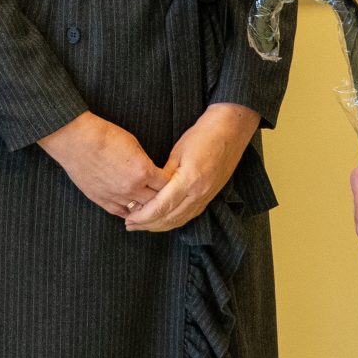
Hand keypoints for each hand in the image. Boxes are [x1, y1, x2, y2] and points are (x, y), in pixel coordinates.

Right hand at [40, 111, 167, 218]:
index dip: (171, 183)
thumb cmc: (104, 136)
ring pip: (139, 210)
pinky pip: (121, 213)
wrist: (77, 140)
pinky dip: (129, 212)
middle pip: (157, 201)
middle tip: (164, 196)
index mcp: (143, 171)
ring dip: (145, 207)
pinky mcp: (101, 200)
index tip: (172, 182)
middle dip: (162, 197)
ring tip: (150, 205)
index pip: (167, 184)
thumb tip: (151, 173)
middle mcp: (132, 187)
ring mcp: (116, 196)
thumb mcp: (133, 144)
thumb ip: (145, 162)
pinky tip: (133, 211)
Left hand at [125, 103, 260, 232]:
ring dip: (160, 226)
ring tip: (142, 226)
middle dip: (147, 224)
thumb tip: (150, 191)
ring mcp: (206, 197)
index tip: (128, 218)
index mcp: (188, 180)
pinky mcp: (209, 197)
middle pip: (169, 218)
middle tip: (130, 225)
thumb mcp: (177, 152)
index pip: (161, 207)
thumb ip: (164, 175)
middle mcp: (198, 193)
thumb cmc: (202, 136)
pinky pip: (189, 216)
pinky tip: (162, 221)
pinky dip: (173, 221)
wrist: (230, 131)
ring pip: (179, 220)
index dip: (143, 216)